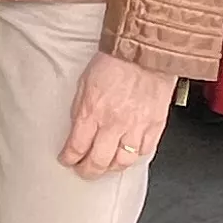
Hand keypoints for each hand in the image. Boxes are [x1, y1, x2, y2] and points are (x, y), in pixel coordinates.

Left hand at [62, 53, 176, 176]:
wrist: (144, 51)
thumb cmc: (114, 61)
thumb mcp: (84, 83)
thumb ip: (81, 109)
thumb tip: (77, 130)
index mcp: (91, 111)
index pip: (76, 147)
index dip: (69, 159)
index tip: (67, 160)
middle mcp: (113, 124)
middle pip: (98, 162)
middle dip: (88, 170)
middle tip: (84, 170)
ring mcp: (136, 127)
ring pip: (122, 162)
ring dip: (111, 167)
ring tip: (106, 165)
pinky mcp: (154, 126)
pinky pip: (144, 151)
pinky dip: (134, 156)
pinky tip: (128, 153)